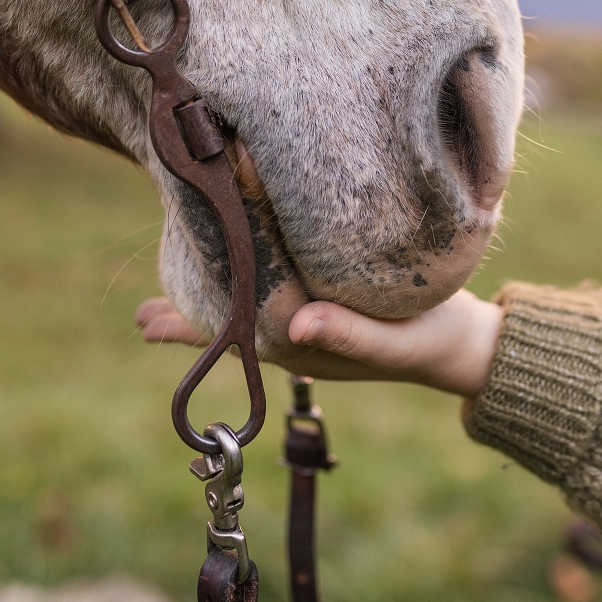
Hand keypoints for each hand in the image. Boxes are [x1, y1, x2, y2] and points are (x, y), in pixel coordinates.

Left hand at [136, 289, 502, 397]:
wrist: (463, 339)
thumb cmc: (428, 339)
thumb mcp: (392, 339)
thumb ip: (349, 336)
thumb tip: (295, 326)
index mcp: (298, 345)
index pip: (229, 337)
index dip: (188, 327)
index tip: (147, 320)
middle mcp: (293, 332)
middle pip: (227, 322)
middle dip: (184, 315)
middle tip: (138, 314)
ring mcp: (307, 316)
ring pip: (245, 303)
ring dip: (208, 293)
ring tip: (163, 300)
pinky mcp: (325, 296)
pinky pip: (273, 284)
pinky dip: (245, 274)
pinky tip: (235, 256)